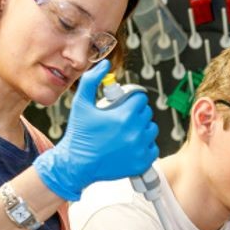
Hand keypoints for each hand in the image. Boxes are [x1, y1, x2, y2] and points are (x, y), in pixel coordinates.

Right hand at [33, 59, 158, 200]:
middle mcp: (135, 132)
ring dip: (142, 128)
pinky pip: (152, 148)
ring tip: (127, 131)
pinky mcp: (142, 162)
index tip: (123, 103)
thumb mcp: (80, 103)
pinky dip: (144, 146)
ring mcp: (140, 149)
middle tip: (122, 117)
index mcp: (124, 116)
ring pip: (151, 129)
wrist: (76, 165)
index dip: (132, 98)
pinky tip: (131, 145)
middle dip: (136, 112)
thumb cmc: (78, 134)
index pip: (140, 98)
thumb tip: (105, 64)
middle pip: (146, 113)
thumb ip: (92, 80)